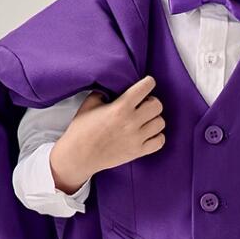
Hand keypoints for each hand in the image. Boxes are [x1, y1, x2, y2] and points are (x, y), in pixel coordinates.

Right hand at [50, 75, 165, 191]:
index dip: (148, 82)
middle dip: (152, 102)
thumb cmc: (82, 129)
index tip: (147, 83)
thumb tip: (116, 86)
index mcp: (120, 108)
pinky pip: (159, 141)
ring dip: (154, 119)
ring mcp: (136, 138)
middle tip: (143, 104)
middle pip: (157, 105)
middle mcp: (131, 122)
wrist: (79, 156)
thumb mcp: (90, 103)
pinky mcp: (138, 152)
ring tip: (145, 120)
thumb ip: (105, 92)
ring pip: (160, 123)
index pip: (145, 88)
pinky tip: (148, 133)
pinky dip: (157, 136)